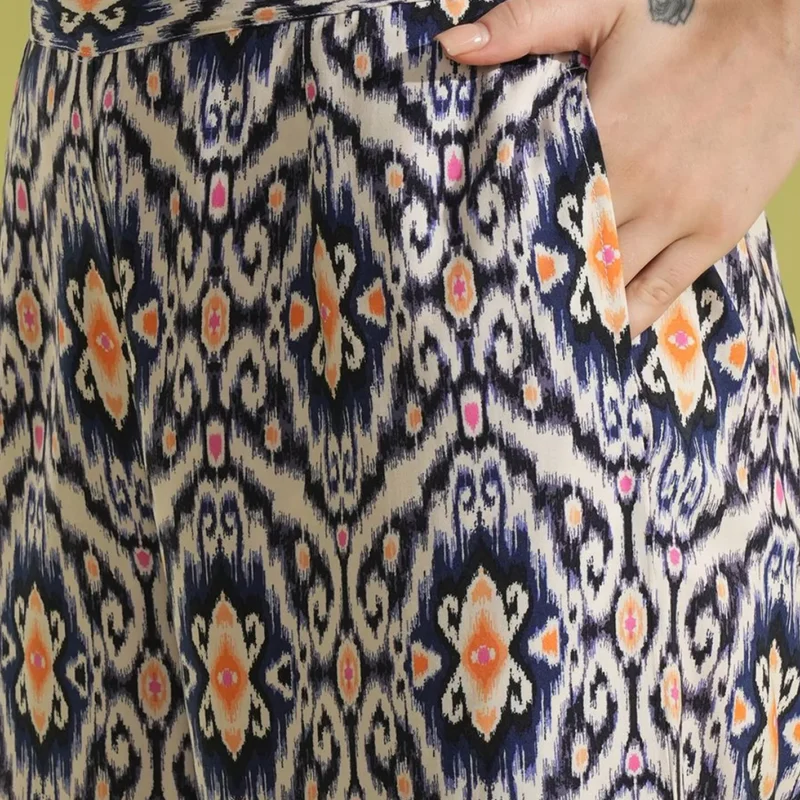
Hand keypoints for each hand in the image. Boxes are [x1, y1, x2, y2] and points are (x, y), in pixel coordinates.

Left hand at [436, 0, 799, 337]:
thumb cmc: (689, 16)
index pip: (532, 205)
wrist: (790, 29)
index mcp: (599, 135)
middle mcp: (635, 185)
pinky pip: (665, 290)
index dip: (501, 238)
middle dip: (535, 279)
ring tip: (539, 333)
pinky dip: (632, 314)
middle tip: (498, 309)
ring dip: (576, 303)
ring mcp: (678, 215)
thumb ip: (524, 24)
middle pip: (569, 252)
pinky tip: (604, 334)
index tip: (473, 263)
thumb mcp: (603, 7)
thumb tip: (453, 46)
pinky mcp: (715, 231)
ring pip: (612, 280)